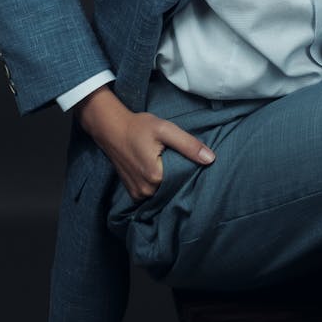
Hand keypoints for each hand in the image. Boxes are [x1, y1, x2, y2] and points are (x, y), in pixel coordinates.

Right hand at [75, 85, 214, 202]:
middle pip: (172, 188)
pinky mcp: (133, 193)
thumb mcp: (166, 130)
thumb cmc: (138, 127)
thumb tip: (210, 159)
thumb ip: (188, 145)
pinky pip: (152, 194)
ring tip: (169, 165)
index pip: (183, 181)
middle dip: (179, 176)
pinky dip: (158, 185)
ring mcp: (138, 194)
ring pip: (162, 193)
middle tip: (179, 160)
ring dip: (168, 182)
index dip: (189, 170)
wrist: (111, 128)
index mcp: (155, 177)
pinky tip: (159, 171)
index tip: (189, 161)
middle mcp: (146, 191)